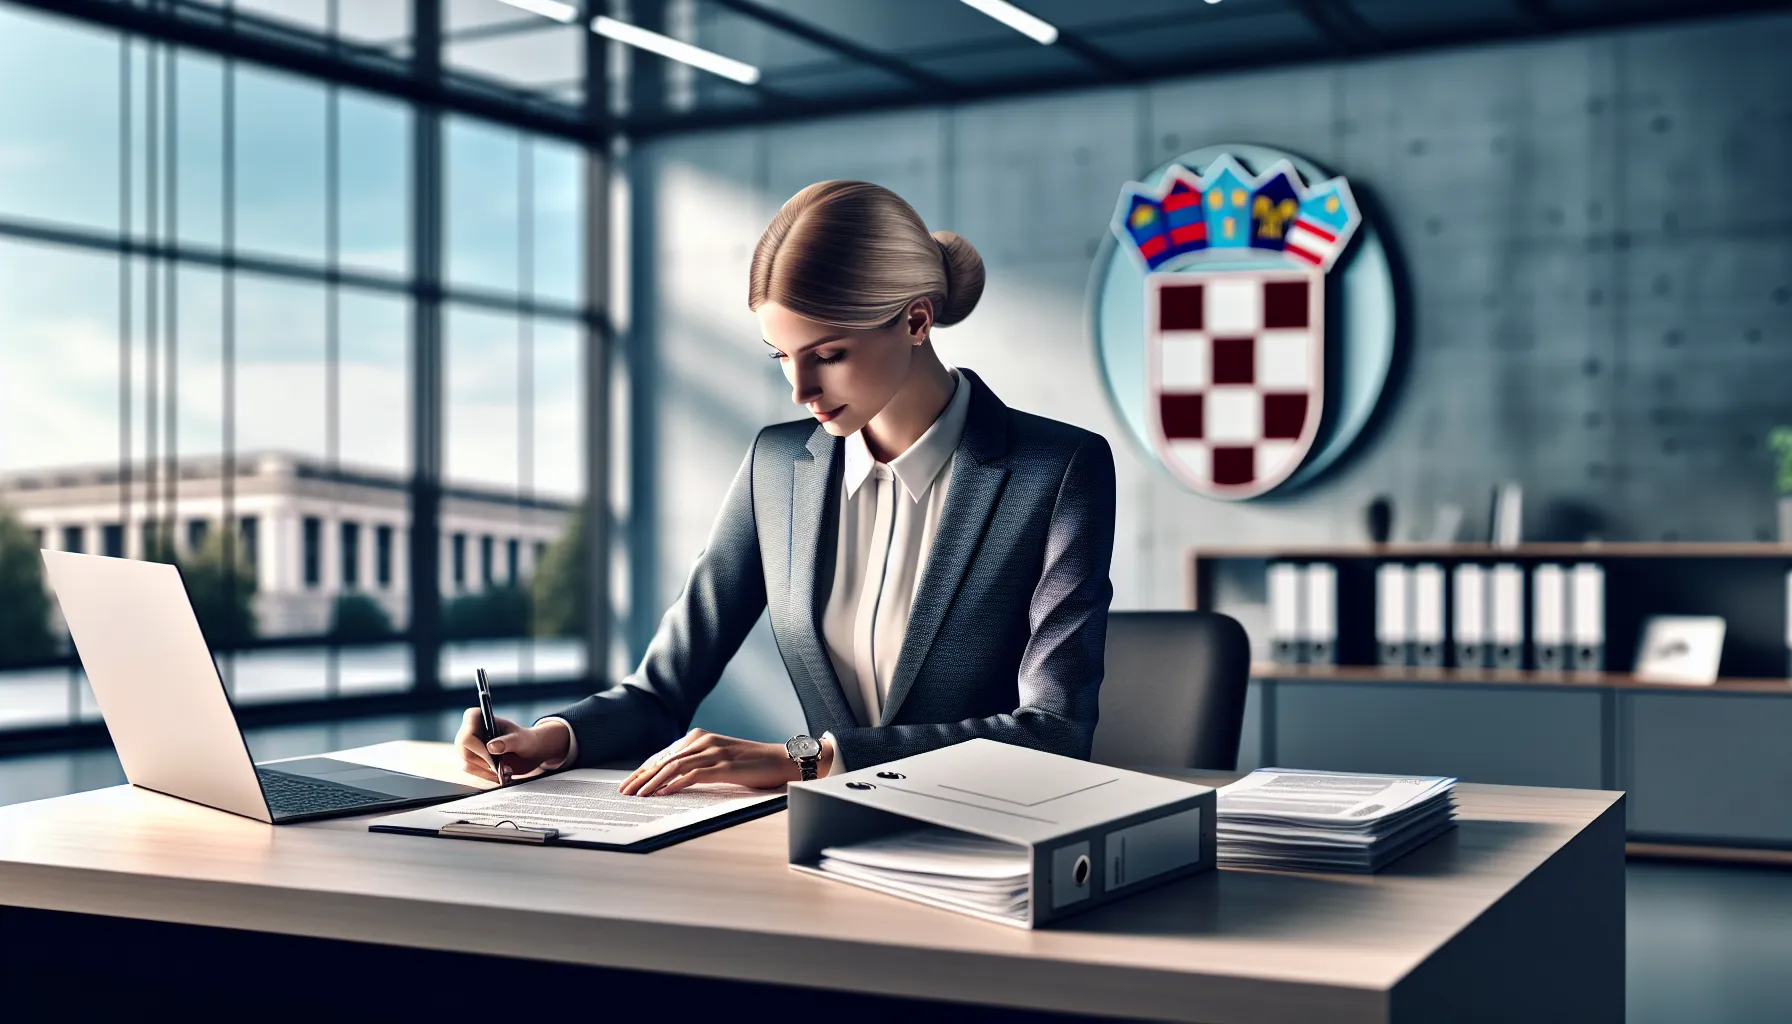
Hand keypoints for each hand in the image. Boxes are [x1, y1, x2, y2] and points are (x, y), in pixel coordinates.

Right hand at [454, 708, 569, 784]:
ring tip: (506, 771)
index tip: (492, 757)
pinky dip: (486, 777)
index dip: (478, 749)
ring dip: (487, 773)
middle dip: (485, 763)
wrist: (529, 752)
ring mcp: (468, 748)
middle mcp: (468, 732)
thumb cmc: (525, 740)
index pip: (466, 734)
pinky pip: (472, 773)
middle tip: (503, 767)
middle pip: (464, 752)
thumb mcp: (521, 740)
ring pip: (467, 765)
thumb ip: (508, 742)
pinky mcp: (471, 760)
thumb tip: (491, 747)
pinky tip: (500, 776)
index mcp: (477, 718)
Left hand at [620, 729, 812, 796]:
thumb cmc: (753, 763)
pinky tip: (664, 793)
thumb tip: (672, 779)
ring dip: (653, 782)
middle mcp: (704, 741)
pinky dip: (676, 784)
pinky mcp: (725, 766)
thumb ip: (698, 762)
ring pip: (675, 766)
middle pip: (664, 760)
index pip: (664, 754)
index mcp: (701, 738)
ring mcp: (715, 752)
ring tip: (639, 795)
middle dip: (641, 777)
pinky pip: (694, 774)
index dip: (644, 769)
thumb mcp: (721, 758)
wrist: (783, 760)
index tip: (629, 783)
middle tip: (625, 792)